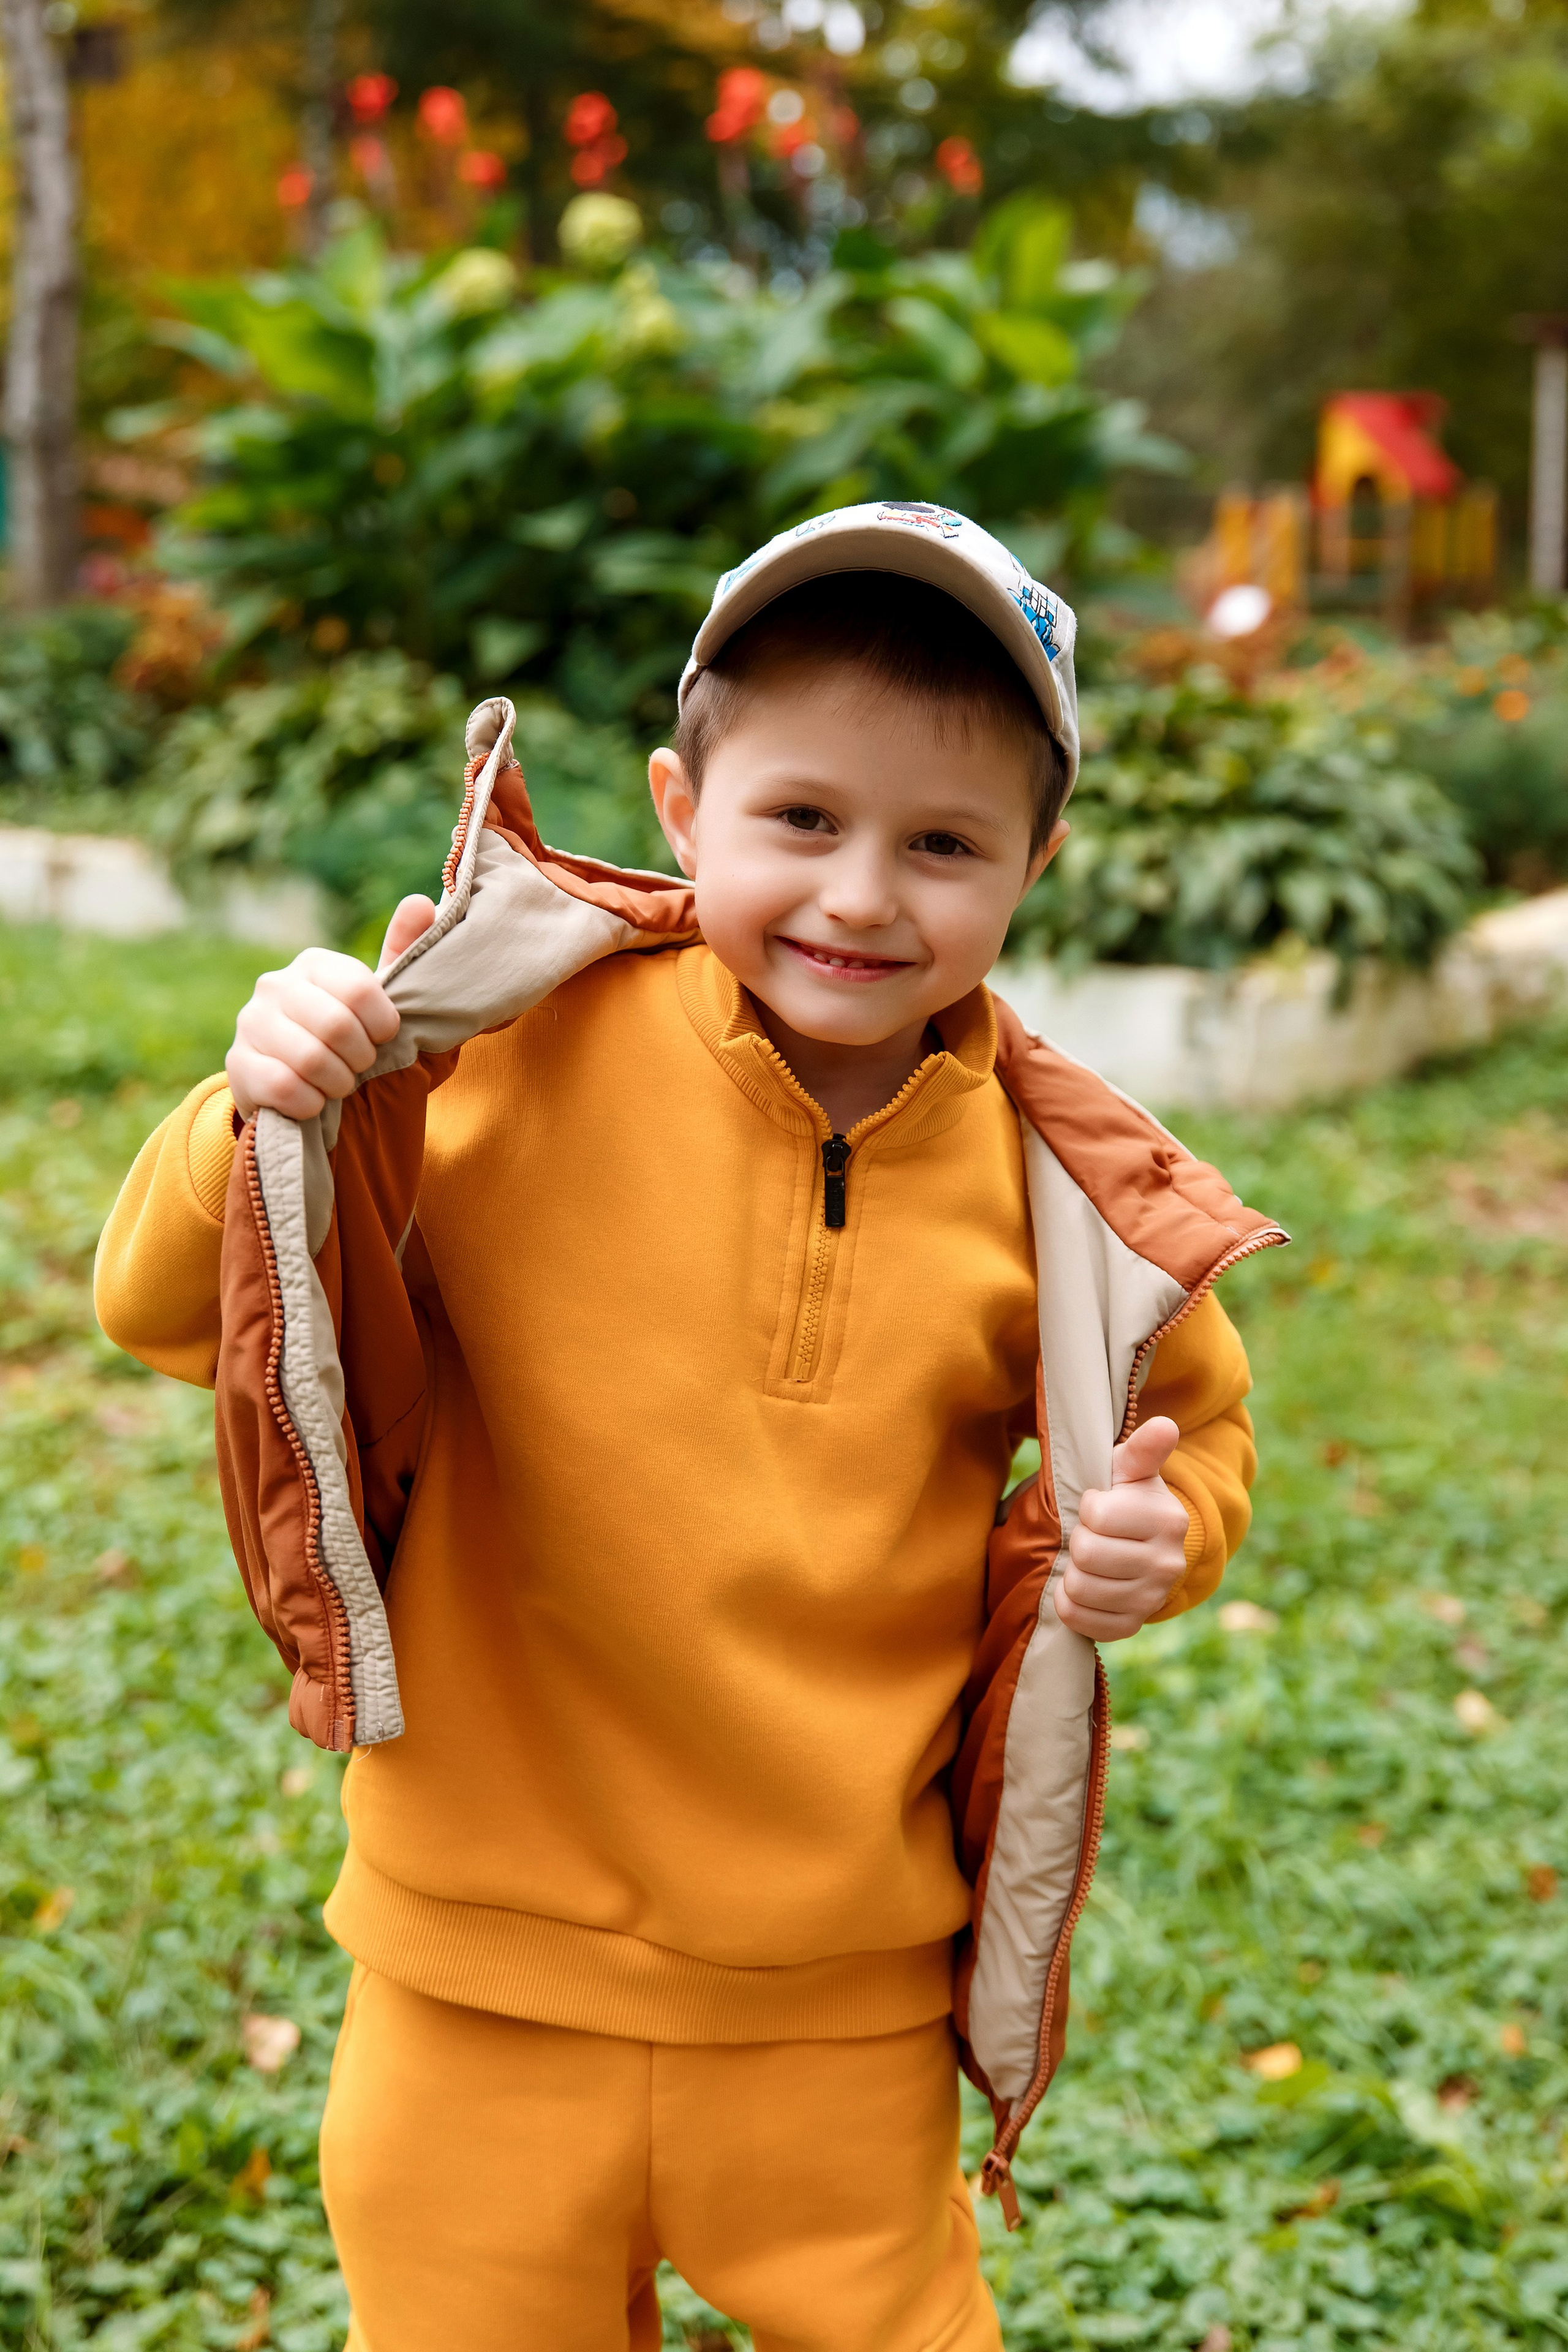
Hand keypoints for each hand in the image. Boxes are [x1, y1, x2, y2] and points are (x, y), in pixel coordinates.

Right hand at [225, 895, 434, 1120]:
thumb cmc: (351, 1039)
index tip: (383, 1037)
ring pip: (310, 1060)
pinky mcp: (237, 1064)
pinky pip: (284, 1087)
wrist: (302, 1086)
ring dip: (338, 1083)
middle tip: (360, 1066)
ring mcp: (250, 1023)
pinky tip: (313, 1100)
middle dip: (361, 1058)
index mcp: (314, 964)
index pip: (361, 989)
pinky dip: (311, 1103)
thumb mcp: (380, 1000)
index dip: (382, 1025)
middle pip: (337, 1026)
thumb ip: (403, 952)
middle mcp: (275, 985)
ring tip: (338, 1083)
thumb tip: (421, 902)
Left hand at [1057, 1417, 1188, 1641]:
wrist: (1142, 1547)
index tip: (1098, 1506)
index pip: (1096, 1515)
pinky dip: (1069, 1603)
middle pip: (1087, 1554)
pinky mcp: (1132, 1624)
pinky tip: (1082, 1586)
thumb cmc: (1126, 1499)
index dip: (1087, 1508)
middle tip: (1091, 1535)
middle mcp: (1168, 1563)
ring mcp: (1152, 1598)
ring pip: (1080, 1588)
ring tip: (1088, 1560)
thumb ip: (1143, 1449)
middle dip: (1078, 1540)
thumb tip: (1166, 1425)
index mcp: (1167, 1519)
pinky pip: (1080, 1619)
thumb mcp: (1130, 1469)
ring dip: (1072, 1571)